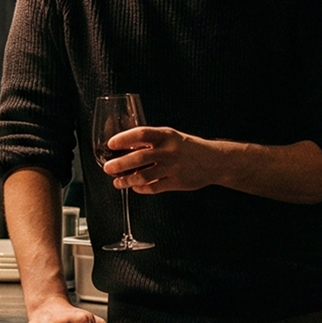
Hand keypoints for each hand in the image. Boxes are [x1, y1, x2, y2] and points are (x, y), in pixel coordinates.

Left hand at [105, 126, 223, 195]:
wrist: (214, 160)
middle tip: (107, 168)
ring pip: (144, 176)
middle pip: (139, 157)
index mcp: (166, 135)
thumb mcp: (172, 137)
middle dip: (119, 164)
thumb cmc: (189, 147)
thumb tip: (126, 146)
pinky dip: (141, 189)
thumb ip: (152, 141)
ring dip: (127, 180)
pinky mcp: (176, 182)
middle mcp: (169, 151)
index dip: (124, 139)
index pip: (141, 134)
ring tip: (117, 182)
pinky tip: (135, 187)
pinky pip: (154, 188)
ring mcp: (173, 167)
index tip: (111, 144)